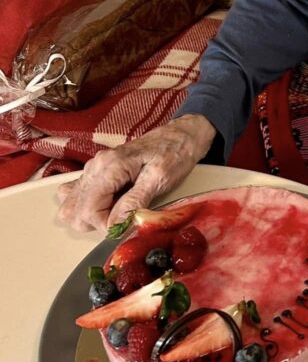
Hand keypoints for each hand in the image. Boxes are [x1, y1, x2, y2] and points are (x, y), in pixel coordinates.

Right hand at [56, 114, 216, 233]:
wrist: (181, 135)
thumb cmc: (174, 153)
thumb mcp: (160, 178)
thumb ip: (135, 201)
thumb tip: (115, 226)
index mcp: (110, 167)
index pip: (88, 210)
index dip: (105, 225)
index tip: (126, 225)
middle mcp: (96, 166)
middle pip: (75, 210)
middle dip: (97, 222)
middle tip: (124, 217)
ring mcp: (94, 168)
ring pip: (72, 205)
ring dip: (91, 216)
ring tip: (118, 209)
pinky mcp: (97, 171)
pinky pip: (78, 194)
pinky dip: (88, 206)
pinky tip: (111, 203)